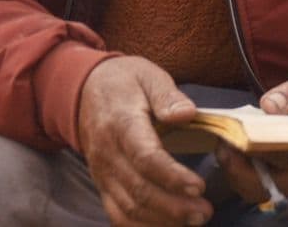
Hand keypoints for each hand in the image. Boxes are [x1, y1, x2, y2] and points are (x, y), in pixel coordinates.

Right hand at [75, 55, 209, 225]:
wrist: (83, 91)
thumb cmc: (124, 82)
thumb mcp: (148, 75)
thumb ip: (167, 96)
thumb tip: (187, 113)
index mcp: (122, 125)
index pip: (145, 158)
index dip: (172, 176)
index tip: (199, 187)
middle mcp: (108, 154)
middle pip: (138, 189)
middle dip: (173, 207)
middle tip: (204, 213)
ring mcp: (102, 173)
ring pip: (127, 207)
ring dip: (161, 219)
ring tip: (194, 221)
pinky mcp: (102, 184)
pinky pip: (116, 212)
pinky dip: (139, 226)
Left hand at [215, 68, 287, 202]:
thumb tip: (269, 107)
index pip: (287, 158)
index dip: (258, 151)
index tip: (235, 137)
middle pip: (267, 184)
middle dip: (239, 168)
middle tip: (223, 144)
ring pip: (256, 188)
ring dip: (235, 171)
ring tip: (223, 146)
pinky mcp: (281, 179)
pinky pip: (254, 183)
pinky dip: (238, 171)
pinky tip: (230, 150)